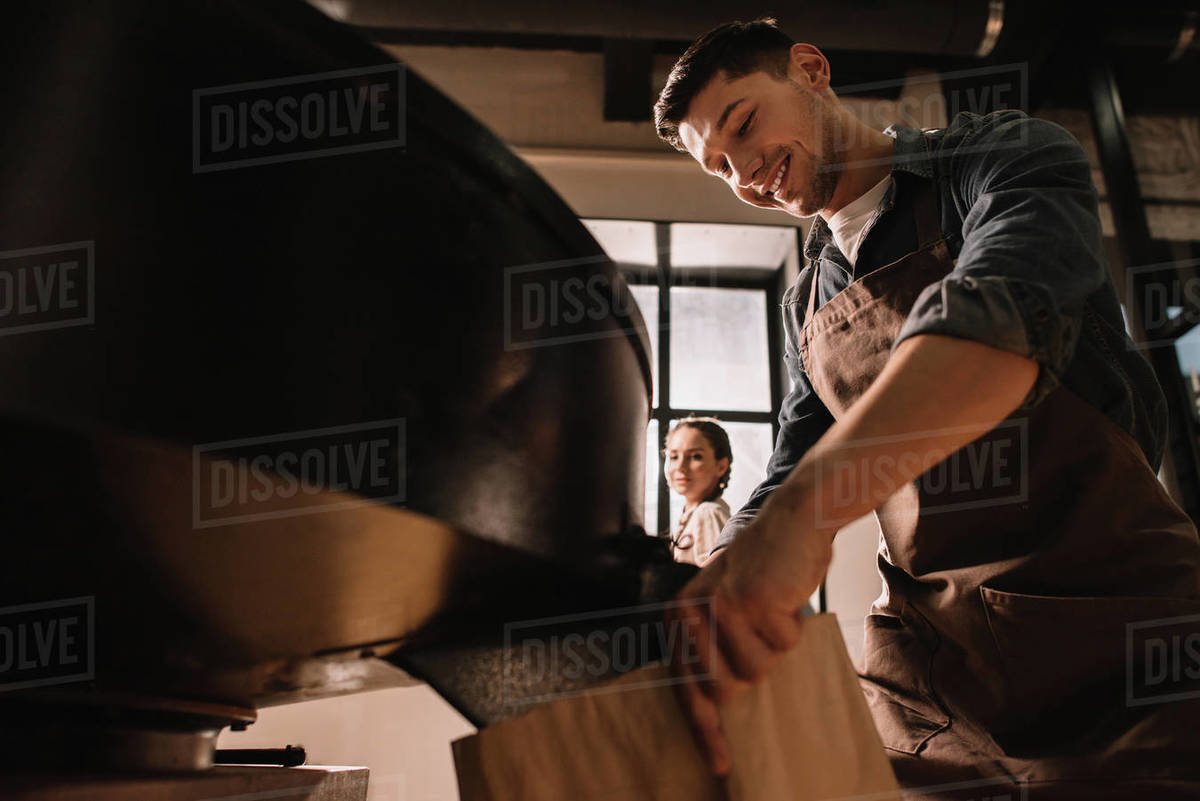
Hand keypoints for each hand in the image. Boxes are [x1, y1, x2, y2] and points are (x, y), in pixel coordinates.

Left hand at [665, 488, 831, 775]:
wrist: (794, 520)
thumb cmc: (765, 571)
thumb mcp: (728, 607)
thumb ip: (716, 649)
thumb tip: (719, 705)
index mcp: (679, 618)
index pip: (686, 689)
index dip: (704, 731)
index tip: (721, 764)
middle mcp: (691, 613)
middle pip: (724, 689)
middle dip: (753, 669)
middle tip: (762, 628)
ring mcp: (719, 607)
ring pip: (758, 670)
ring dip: (776, 645)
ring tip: (772, 609)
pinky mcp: (751, 601)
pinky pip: (785, 644)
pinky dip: (794, 626)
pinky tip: (785, 596)